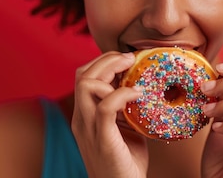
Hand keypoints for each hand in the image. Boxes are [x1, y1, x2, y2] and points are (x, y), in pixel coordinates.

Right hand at [71, 51, 147, 177]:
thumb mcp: (124, 129)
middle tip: (130, 58)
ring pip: (87, 85)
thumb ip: (125, 109)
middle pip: (81, 74)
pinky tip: (139, 94)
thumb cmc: (126, 163)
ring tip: (132, 71)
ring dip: (111, 71)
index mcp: (84, 116)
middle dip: (107, 59)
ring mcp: (89, 130)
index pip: (82, 76)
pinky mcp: (103, 140)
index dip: (103, 62)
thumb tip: (141, 86)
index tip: (127, 60)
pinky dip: (122, 94)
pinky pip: (105, 107)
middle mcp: (81, 120)